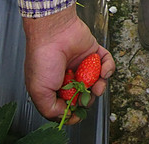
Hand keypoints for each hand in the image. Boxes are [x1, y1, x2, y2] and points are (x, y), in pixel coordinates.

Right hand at [21, 6, 114, 121]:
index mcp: (54, 86)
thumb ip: (51, 110)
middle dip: (88, 99)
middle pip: (85, 95)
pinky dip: (108, 68)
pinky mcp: (93, 53)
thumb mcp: (39, 92)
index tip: (77, 112)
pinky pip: (106, 64)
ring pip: (97, 81)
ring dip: (100, 86)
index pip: (68, 104)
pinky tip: (103, 71)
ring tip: (97, 86)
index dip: (74, 110)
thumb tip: (66, 116)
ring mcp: (82, 64)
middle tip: (85, 96)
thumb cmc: (43, 58)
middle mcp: (69, 76)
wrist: (54, 32)